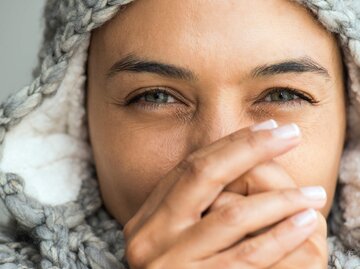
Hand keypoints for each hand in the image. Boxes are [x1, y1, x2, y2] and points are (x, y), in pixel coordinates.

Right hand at [123, 122, 325, 268]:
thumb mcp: (172, 236)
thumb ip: (189, 205)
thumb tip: (234, 159)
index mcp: (147, 220)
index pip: (190, 167)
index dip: (230, 144)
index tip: (266, 129)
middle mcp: (151, 237)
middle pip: (204, 175)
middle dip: (250, 149)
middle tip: (287, 135)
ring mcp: (171, 264)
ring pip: (232, 216)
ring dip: (279, 199)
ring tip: (312, 194)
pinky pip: (248, 257)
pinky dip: (280, 236)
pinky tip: (302, 221)